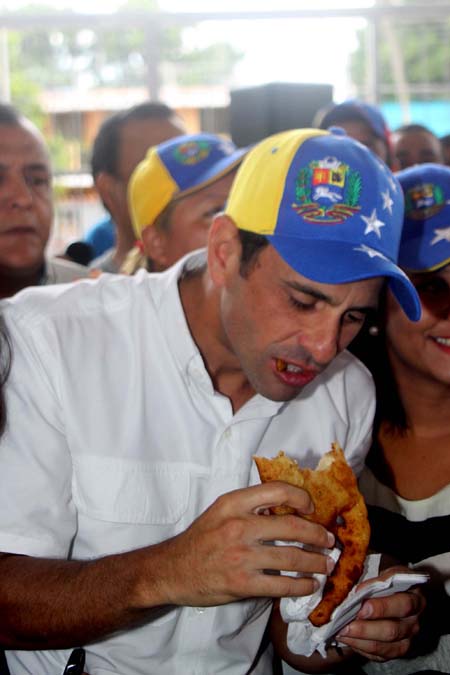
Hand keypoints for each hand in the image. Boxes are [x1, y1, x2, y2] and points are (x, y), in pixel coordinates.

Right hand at [144, 482, 335, 608]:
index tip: (311, 508)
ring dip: (316, 563)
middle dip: (318, 535)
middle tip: (329, 541)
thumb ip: (250, 506)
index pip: (277, 490)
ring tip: (326, 565)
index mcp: (234, 503)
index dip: (301, 497)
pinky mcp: (242, 583)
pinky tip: (309, 585)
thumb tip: (290, 509)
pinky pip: (282, 585)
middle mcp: (239, 526)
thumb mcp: (221, 511)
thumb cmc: (201, 538)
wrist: (172, 570)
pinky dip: (302, 586)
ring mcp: (241, 556)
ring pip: (292, 558)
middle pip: (293, 527)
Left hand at [335, 566, 424, 661]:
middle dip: (368, 628)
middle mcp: (414, 620)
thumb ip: (373, 577)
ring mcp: (407, 637)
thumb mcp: (383, 567)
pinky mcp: (396, 649)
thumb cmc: (384, 576)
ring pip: (387, 646)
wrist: (391, 590)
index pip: (403, 604)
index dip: (382, 606)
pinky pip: (380, 655)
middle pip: (393, 629)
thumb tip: (356, 588)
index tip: (360, 603)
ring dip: (362, 640)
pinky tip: (346, 638)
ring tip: (341, 632)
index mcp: (415, 596)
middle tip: (346, 624)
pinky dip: (361, 648)